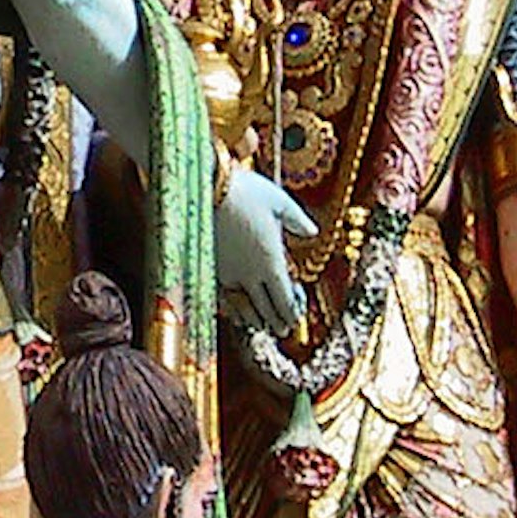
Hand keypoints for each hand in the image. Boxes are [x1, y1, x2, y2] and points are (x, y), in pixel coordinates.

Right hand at [217, 166, 314, 337]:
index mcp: (271, 261)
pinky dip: (233, 309)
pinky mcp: (210, 267)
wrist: (204, 186)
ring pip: (243, 308)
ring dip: (255, 320)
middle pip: (266, 309)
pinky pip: (224, 298)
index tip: (298, 318)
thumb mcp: (280, 202)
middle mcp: (249, 274)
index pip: (285, 299)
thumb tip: (312, 232)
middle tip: (285, 331)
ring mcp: (227, 273)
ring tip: (262, 326)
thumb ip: (298, 221)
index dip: (293, 312)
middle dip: (278, 322)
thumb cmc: (245, 191)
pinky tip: (235, 310)